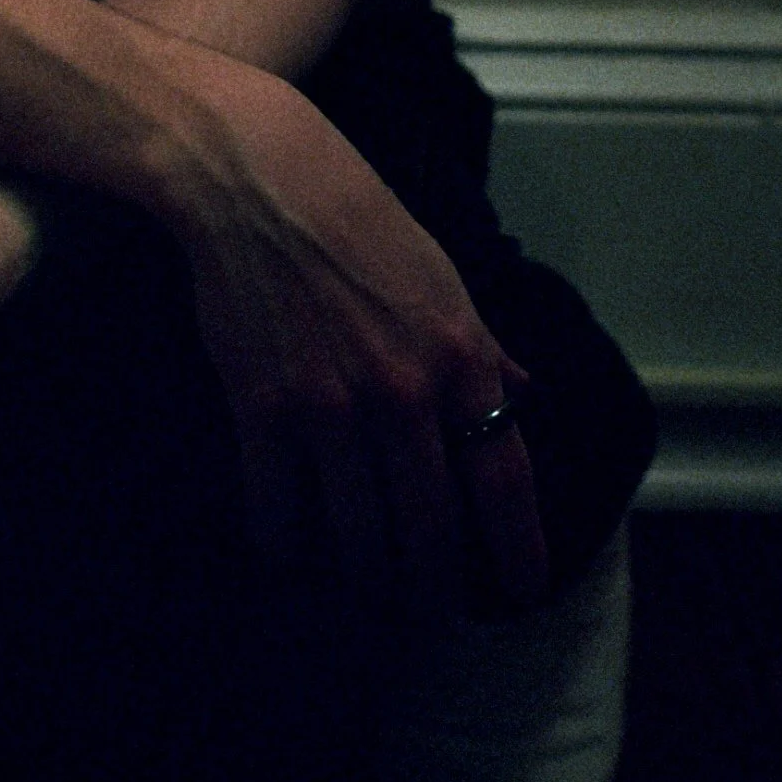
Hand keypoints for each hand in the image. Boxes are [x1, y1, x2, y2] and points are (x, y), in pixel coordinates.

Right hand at [179, 66, 548, 620]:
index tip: (521, 591)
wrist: (257, 176)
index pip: (505, 481)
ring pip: (357, 540)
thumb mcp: (440, 272)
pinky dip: (284, 546)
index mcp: (460, 355)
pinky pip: (278, 513)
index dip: (519, 550)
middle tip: (425, 605)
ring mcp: (331, 406)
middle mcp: (404, 392)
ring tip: (363, 588)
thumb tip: (524, 393)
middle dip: (431, 587)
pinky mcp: (263, 409)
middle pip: (430, 533)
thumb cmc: (354, 214)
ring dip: (362, 579)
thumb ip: (484, 344)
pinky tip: (288, 549)